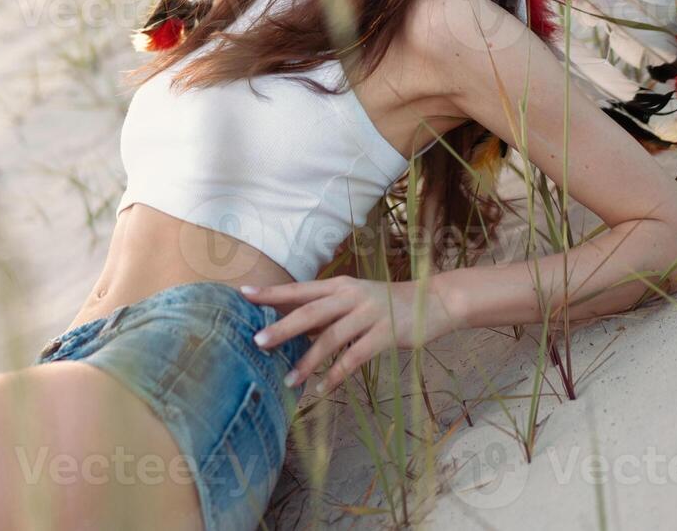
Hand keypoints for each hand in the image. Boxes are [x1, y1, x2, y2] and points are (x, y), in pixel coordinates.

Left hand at [240, 274, 459, 395]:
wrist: (433, 302)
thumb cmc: (386, 303)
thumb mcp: (354, 299)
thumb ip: (325, 311)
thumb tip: (289, 324)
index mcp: (339, 285)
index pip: (299, 289)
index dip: (271, 292)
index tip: (243, 293)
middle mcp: (350, 296)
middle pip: (310, 312)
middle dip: (282, 328)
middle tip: (257, 342)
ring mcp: (368, 314)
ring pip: (330, 338)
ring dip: (307, 361)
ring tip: (288, 380)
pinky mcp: (385, 334)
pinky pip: (354, 358)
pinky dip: (336, 375)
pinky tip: (321, 390)